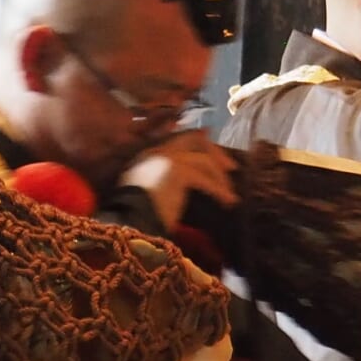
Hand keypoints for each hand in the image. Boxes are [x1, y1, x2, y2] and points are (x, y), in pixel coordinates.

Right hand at [120, 132, 236, 231]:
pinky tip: (228, 201)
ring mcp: (168, 157)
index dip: (199, 140)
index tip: (214, 147)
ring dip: (220, 177)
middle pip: (194, 139)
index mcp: (148, 155)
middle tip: (231, 169)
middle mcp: (157, 150)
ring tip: (230, 195)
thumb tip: (191, 177)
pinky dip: (219, 190)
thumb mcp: (152, 193)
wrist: (129, 222)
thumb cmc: (136, 215)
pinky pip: (206, 178)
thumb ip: (168, 180)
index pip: (178, 138)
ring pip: (203, 160)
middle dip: (214, 152)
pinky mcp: (179, 170)